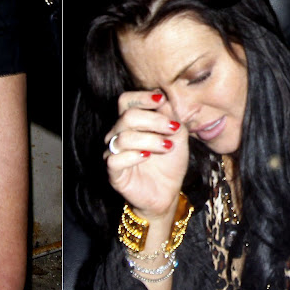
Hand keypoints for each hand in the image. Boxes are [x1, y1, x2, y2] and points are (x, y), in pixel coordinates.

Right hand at [104, 90, 188, 219]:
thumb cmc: (169, 163)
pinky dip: (133, 155)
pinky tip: (148, 156)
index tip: (162, 99)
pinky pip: (115, 159)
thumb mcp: (176, 135)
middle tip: (173, 128)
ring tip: (167, 146)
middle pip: (127, 116)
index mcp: (131, 123)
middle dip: (154, 120)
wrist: (167, 192)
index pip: (126, 101)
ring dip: (150, 139)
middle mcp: (118, 135)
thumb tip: (164, 98)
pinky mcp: (113, 172)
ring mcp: (113, 153)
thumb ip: (170, 116)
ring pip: (123, 137)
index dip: (141, 97)